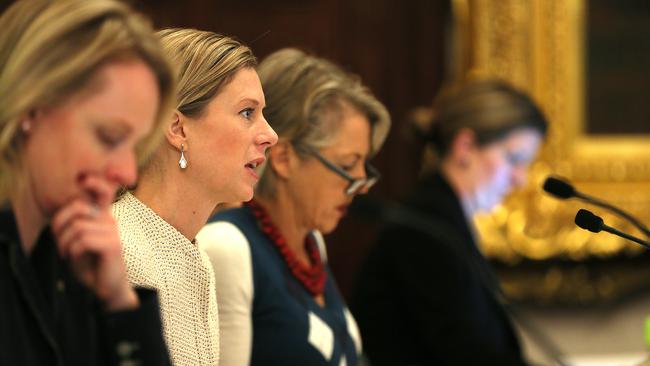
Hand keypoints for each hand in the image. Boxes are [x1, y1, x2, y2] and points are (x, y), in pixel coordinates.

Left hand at [51, 175, 137, 310]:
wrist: (107, 289)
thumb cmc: (91, 265)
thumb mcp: (77, 242)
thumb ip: (73, 226)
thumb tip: (64, 218)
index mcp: (102, 217)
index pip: (103, 192)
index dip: (94, 183)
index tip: (82, 179)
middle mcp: (110, 220)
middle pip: (77, 209)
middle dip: (60, 227)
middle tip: (61, 244)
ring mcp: (113, 231)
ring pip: (77, 227)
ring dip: (65, 244)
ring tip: (68, 255)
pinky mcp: (113, 244)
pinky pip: (83, 241)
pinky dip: (73, 252)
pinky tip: (77, 259)